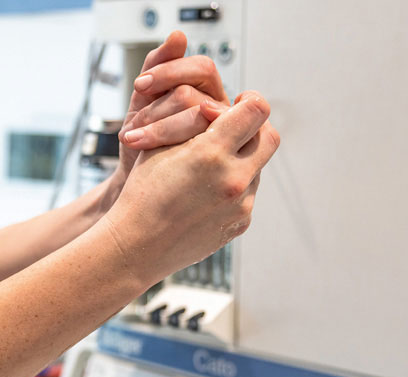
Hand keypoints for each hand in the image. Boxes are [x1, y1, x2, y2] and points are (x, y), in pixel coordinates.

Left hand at [102, 32, 230, 202]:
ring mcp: (220, 140)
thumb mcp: (143, 101)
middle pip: (196, 95)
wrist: (134, 182)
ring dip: (157, 128)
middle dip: (156, 106)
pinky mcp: (214, 164)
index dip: (169, 72)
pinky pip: (199, 150)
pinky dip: (164, 147)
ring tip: (134, 140)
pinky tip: (145, 154)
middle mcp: (219, 113)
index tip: (140, 86)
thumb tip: (179, 36)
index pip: (202, 68)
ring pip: (197, 121)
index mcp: (207, 92)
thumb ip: (157, 66)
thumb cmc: (142, 141)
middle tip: (133, 123)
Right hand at [102, 93, 279, 285]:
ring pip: (258, 168)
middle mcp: (233, 179)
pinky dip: (233, 187)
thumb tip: (226, 107)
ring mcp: (241, 205)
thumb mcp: (161, 145)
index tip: (241, 100)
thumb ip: (197, 121)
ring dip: (242, 159)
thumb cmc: (142, 192)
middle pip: (270, 137)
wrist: (137, 245)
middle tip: (238, 125)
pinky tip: (207, 191)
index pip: (256, 110)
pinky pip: (248, 195)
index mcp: (211, 152)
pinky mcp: (240, 224)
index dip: (251, 100)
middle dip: (256, 128)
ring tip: (213, 162)